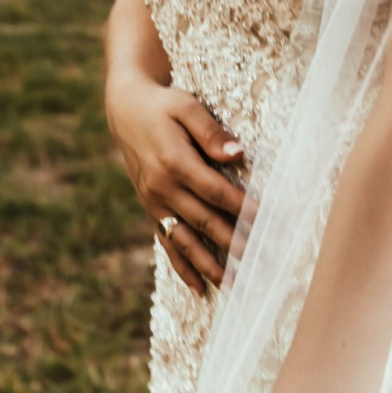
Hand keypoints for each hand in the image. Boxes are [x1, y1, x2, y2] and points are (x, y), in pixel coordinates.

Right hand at [105, 75, 256, 295]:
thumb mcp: (186, 106)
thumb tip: (236, 153)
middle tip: (260, 261)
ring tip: (233, 285)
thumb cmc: (163, 105)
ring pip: (185, 240)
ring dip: (209, 265)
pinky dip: (182, 266)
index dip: (242, 207)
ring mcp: (154, 202)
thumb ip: (210, 131)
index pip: (216, 191)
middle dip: (233, 242)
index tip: (265, 220)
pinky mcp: (151, 209)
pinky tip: (199, 287)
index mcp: (174, 161)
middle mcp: (162, 188)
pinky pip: (167, 242)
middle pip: (204, 220)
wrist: (126, 110)